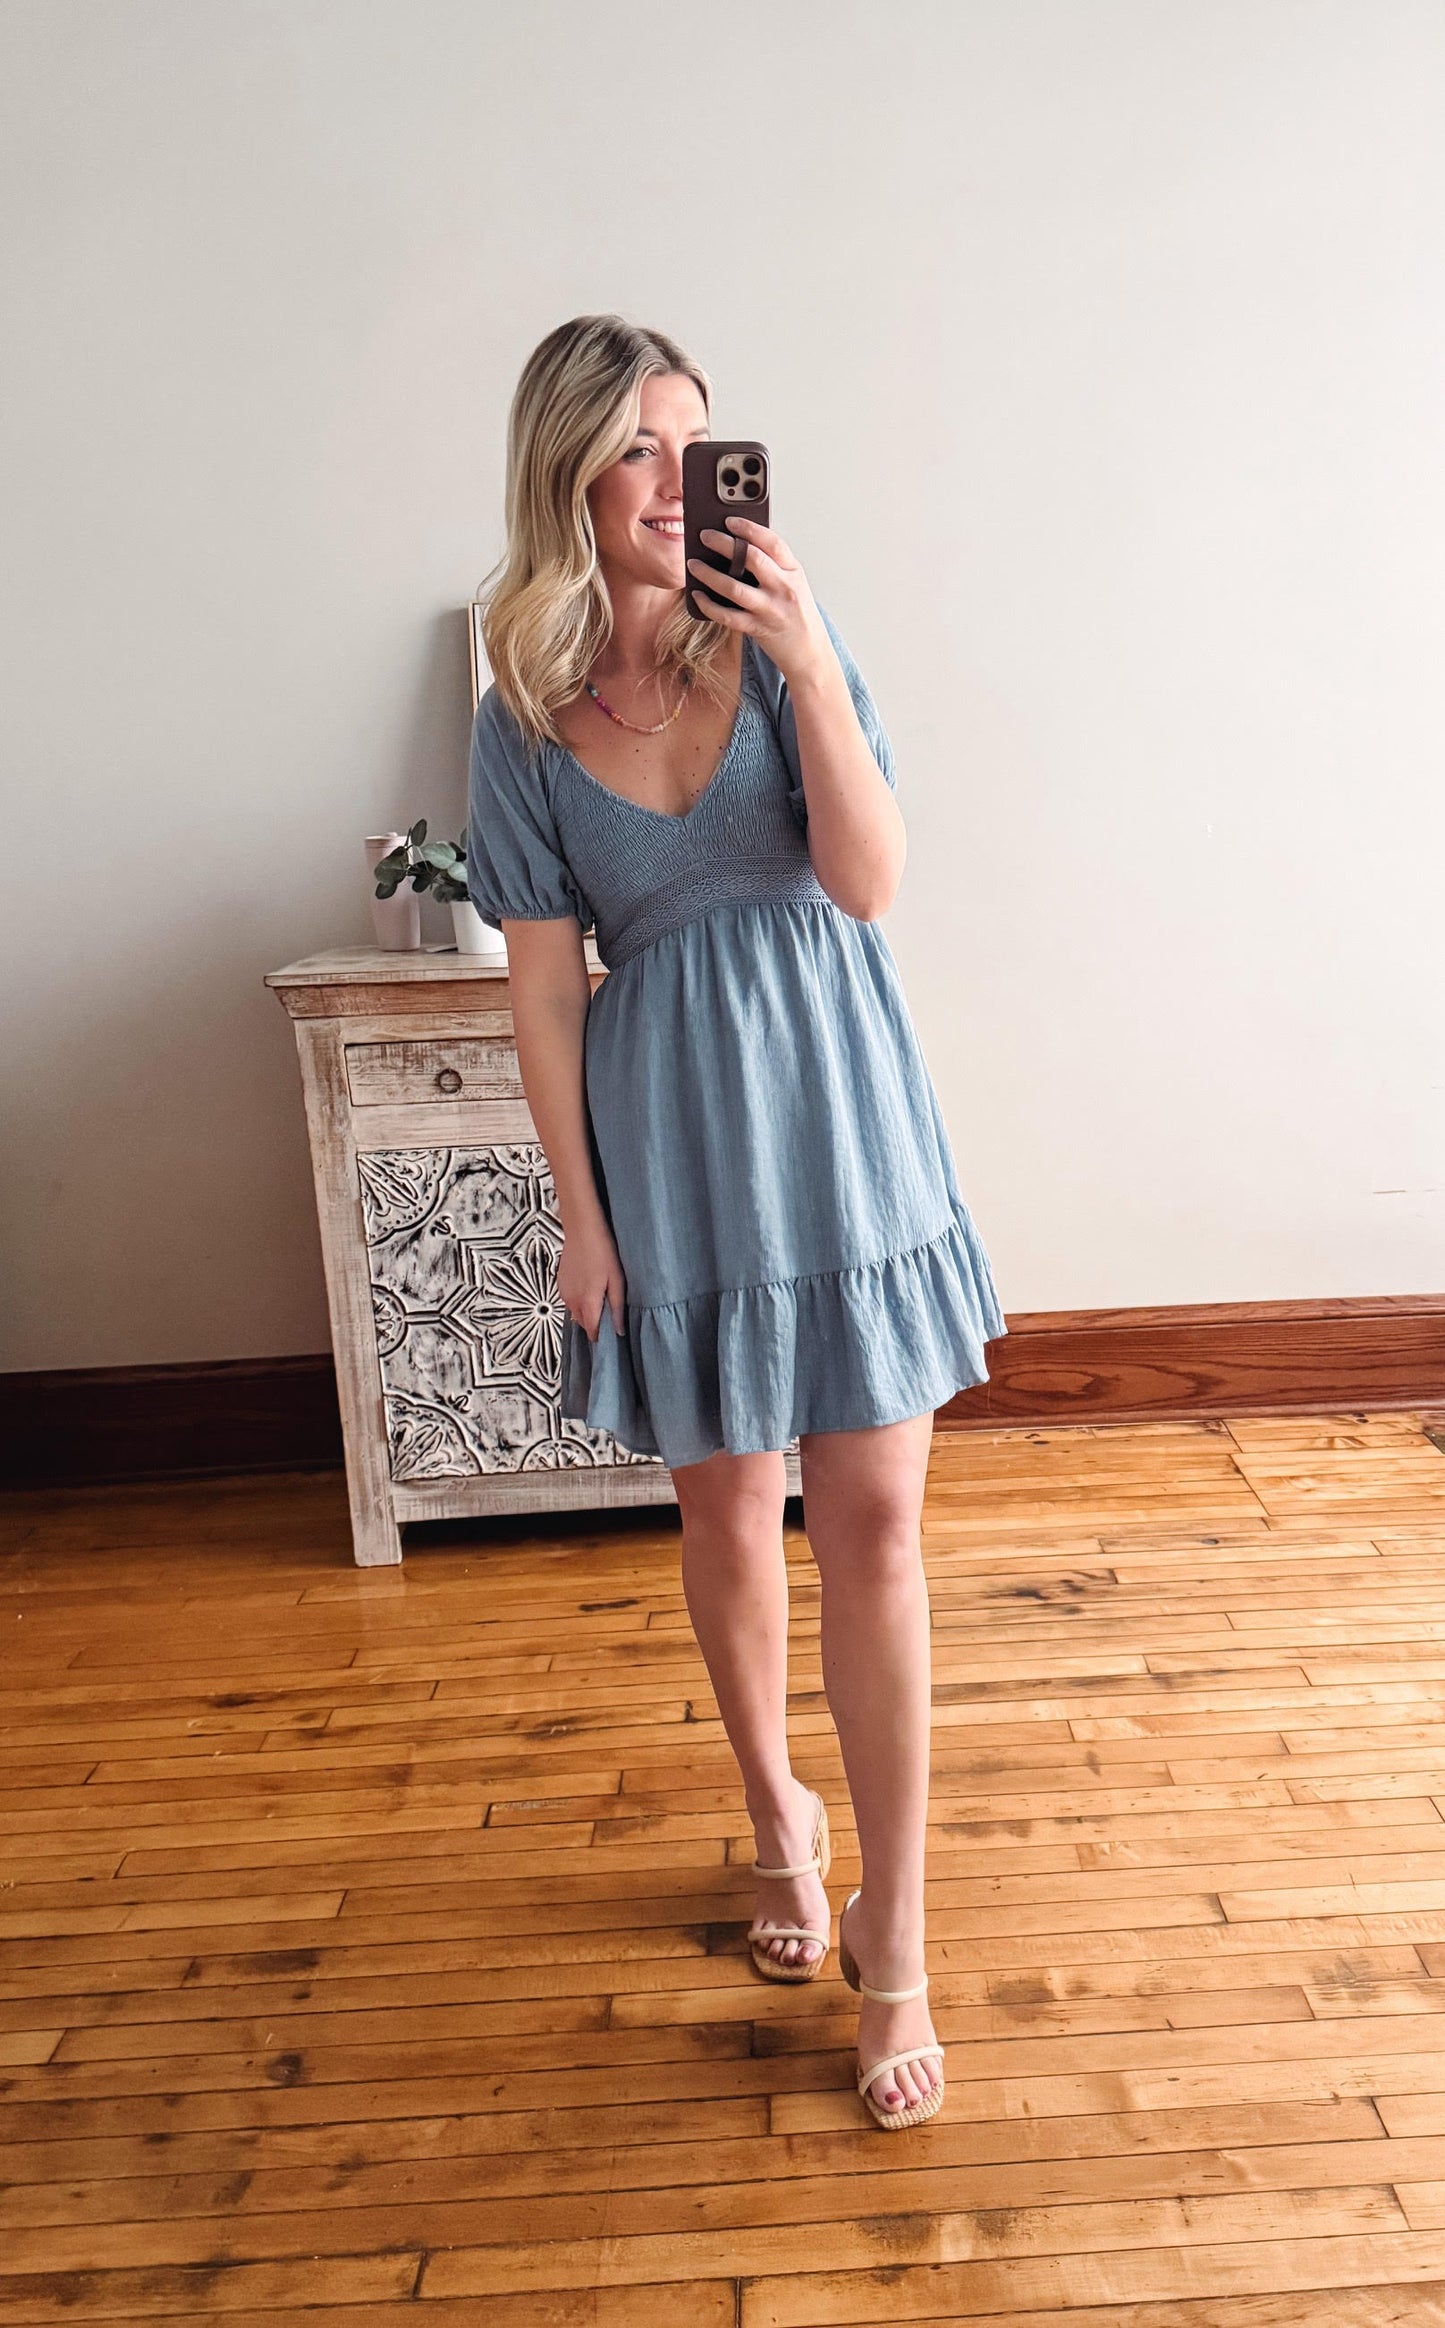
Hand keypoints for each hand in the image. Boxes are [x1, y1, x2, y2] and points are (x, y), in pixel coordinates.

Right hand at [557, 1217, 626, 1341]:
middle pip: (584, 1324)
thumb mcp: (617, 1280)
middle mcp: (572, 1302)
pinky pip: (571, 1301)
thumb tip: (618, 1330)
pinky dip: (580, 1301)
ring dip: (587, 1312)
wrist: (582, 1229)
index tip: (612, 1333)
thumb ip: (616, 1307)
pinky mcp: (560, 1285)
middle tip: (610, 1312)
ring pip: (576, 1313)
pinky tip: (589, 1286)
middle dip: (596, 1323)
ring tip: (600, 1296)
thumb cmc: (602, 1251)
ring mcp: (564, 1293)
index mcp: (587, 1303)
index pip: (592, 1332)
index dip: (602, 1336)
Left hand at [688, 517, 832, 687]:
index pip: (772, 542)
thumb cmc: (797, 613)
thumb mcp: (793, 583)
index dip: (749, 528)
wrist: (809, 652)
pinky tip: (697, 595)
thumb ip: (773, 565)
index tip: (729, 520)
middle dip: (724, 544)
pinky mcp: (757, 629)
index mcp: (793, 571)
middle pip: (751, 559)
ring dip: (709, 574)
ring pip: (734, 588)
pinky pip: (727, 616)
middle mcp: (783, 588)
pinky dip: (708, 605)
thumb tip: (736, 546)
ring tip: (693, 564)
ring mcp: (770, 609)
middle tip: (704, 536)